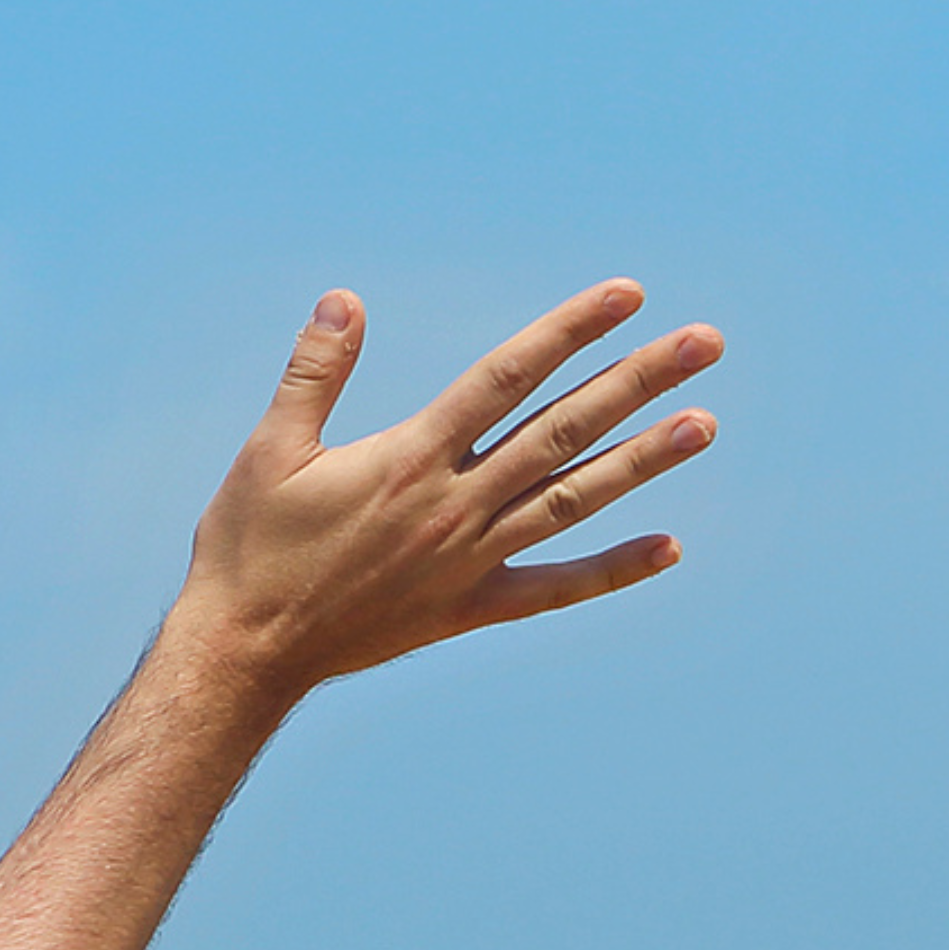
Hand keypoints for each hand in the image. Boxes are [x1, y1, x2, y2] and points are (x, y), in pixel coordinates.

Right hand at [166, 281, 722, 696]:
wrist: (242, 654)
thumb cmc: (248, 551)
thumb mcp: (268, 453)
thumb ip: (314, 374)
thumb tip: (343, 299)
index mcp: (410, 459)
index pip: (506, 378)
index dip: (570, 332)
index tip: (628, 295)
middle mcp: (454, 505)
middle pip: (563, 431)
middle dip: (637, 382)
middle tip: (706, 342)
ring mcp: (468, 561)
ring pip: (573, 500)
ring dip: (643, 461)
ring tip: (705, 423)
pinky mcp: (467, 609)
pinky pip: (553, 589)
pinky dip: (612, 571)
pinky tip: (670, 546)